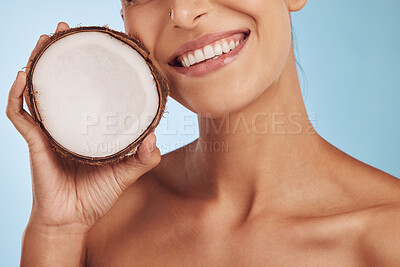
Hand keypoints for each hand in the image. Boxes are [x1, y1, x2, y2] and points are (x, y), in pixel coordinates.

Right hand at [6, 22, 160, 233]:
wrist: (72, 220)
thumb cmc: (96, 196)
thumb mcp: (126, 173)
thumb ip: (143, 158)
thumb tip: (154, 136)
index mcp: (88, 127)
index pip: (89, 91)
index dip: (93, 69)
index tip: (102, 48)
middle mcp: (67, 124)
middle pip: (62, 82)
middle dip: (62, 54)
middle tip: (67, 29)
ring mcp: (49, 131)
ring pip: (39, 90)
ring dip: (40, 63)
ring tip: (48, 40)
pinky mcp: (35, 142)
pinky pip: (21, 115)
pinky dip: (19, 95)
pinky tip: (25, 76)